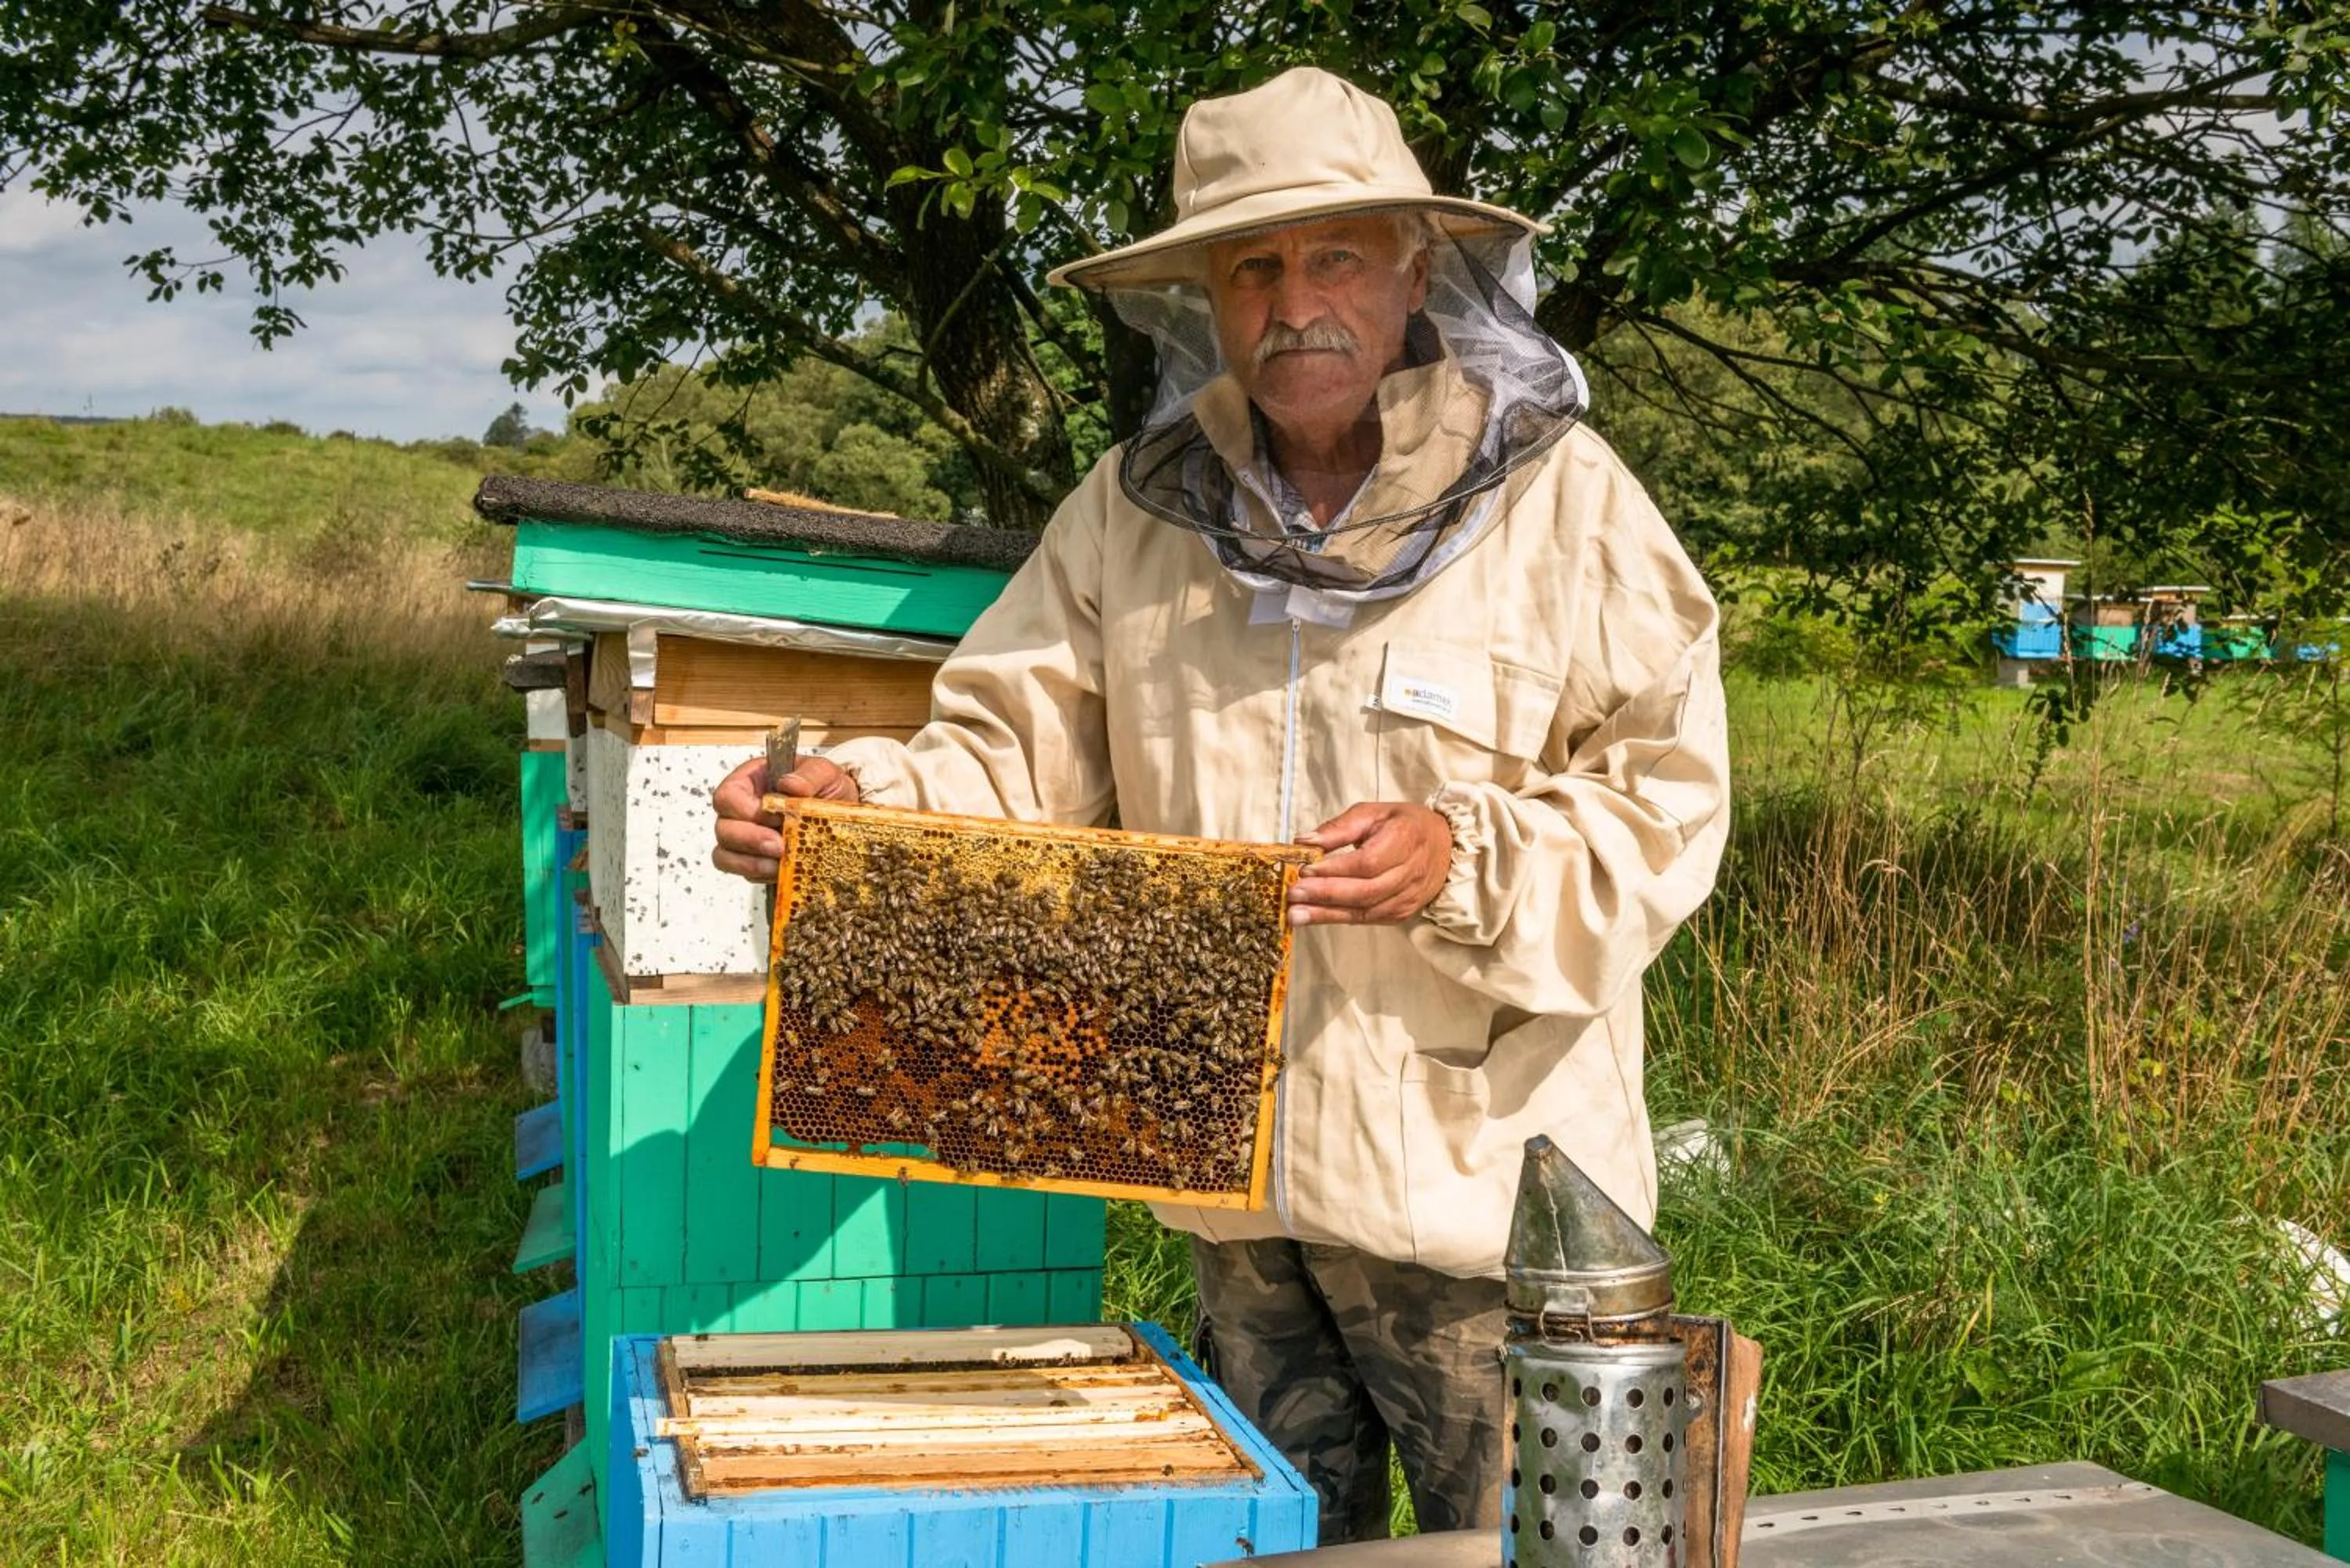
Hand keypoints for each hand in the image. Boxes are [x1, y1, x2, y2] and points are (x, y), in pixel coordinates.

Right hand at [710, 755, 859, 883]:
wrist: (845, 815)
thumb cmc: (829, 789)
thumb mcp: (826, 773)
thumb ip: (809, 774)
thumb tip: (789, 784)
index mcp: (752, 782)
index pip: (727, 796)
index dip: (745, 809)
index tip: (775, 816)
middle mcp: (743, 810)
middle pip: (723, 828)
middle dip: (749, 840)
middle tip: (779, 846)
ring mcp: (747, 838)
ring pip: (725, 855)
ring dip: (751, 863)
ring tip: (780, 863)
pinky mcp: (756, 861)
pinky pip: (744, 873)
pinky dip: (761, 875)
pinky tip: (782, 871)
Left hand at [1287, 801, 1452, 926]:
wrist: (1444, 846)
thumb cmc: (1403, 825)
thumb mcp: (1373, 813)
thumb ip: (1339, 827)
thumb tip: (1304, 841)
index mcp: (1406, 839)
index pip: (1368, 862)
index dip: (1336, 869)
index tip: (1305, 870)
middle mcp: (1410, 873)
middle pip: (1365, 890)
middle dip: (1326, 894)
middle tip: (1293, 895)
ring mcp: (1408, 897)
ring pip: (1365, 910)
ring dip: (1327, 914)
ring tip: (1295, 914)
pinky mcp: (1402, 913)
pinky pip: (1368, 919)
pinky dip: (1339, 919)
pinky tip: (1315, 917)